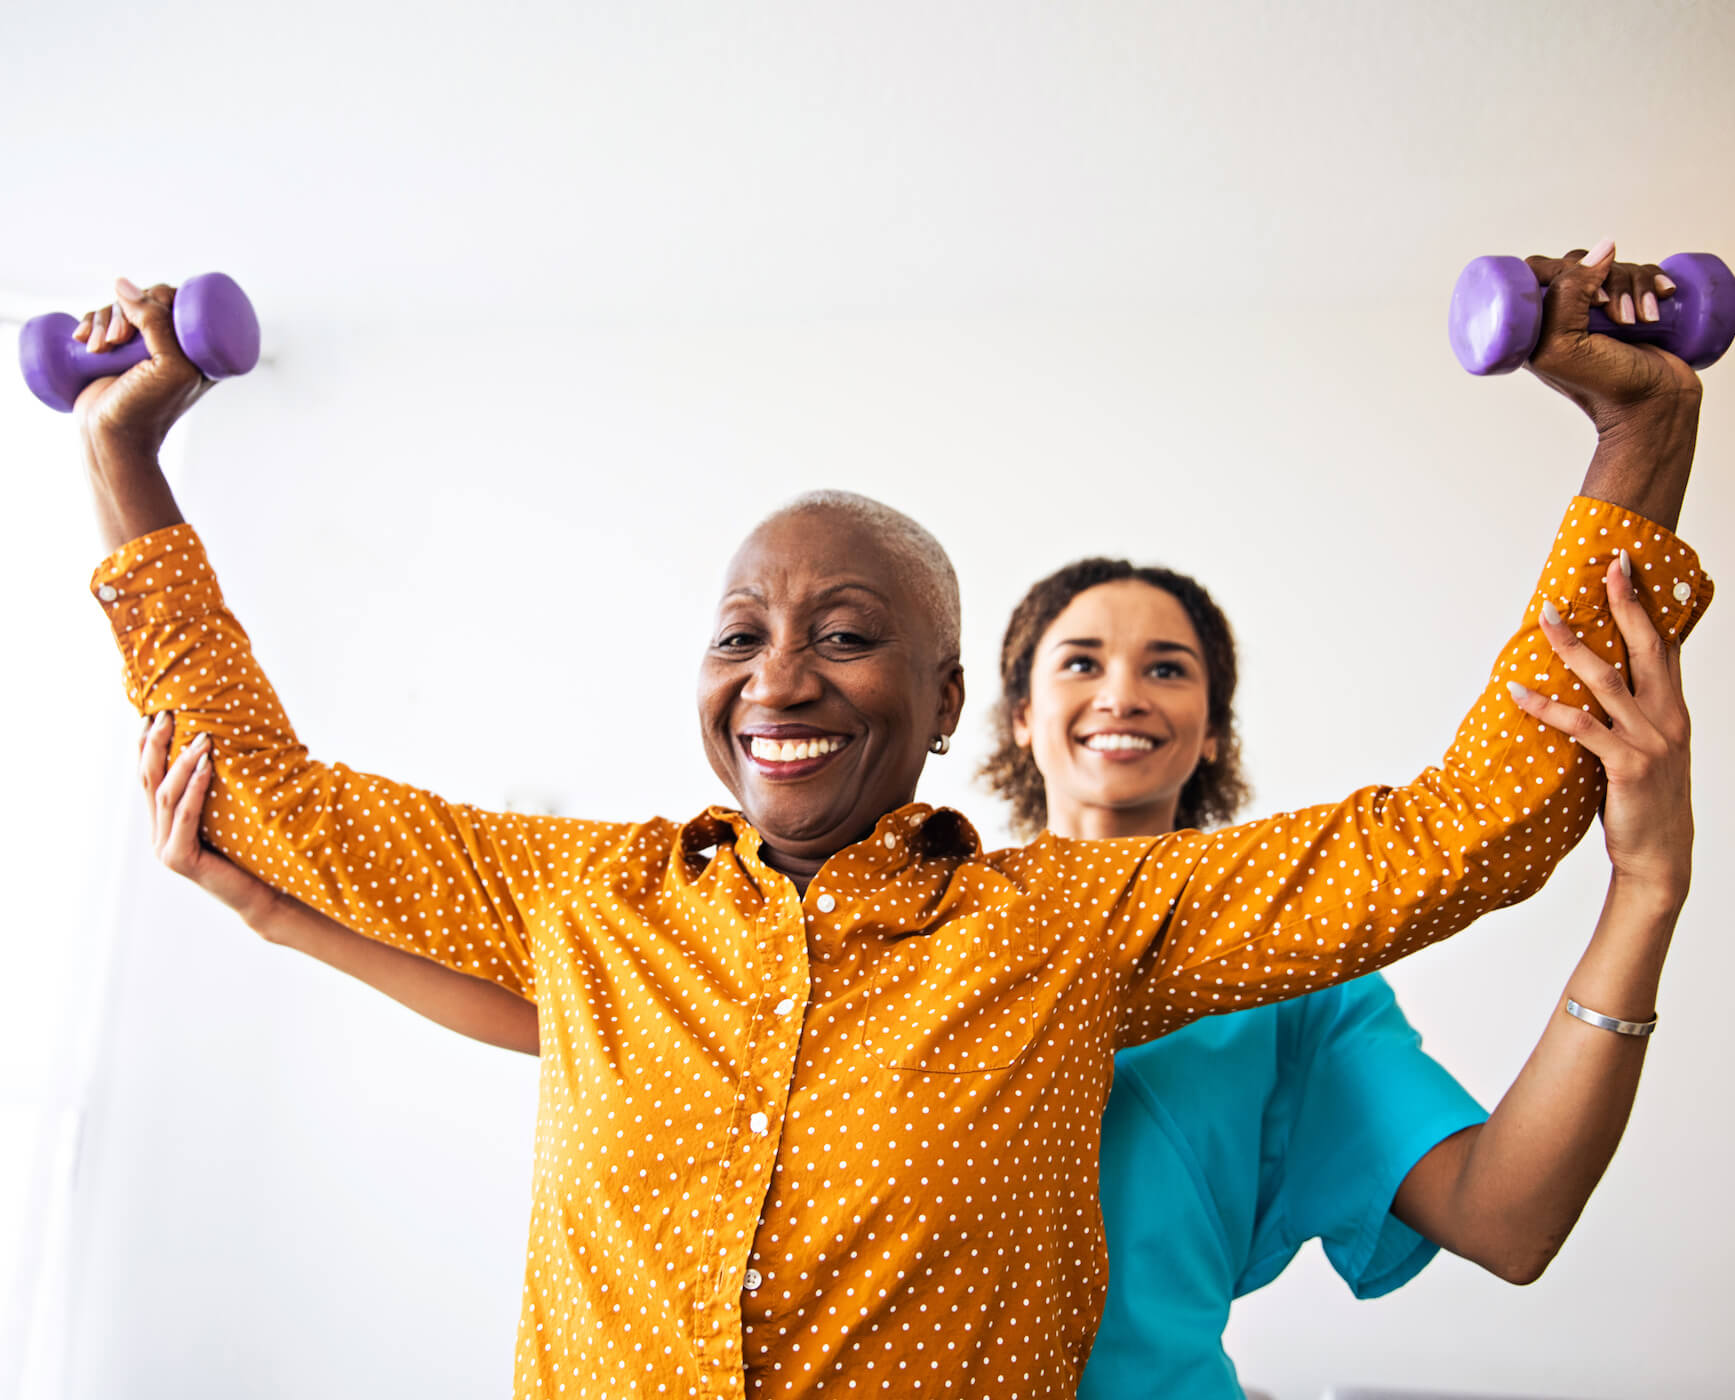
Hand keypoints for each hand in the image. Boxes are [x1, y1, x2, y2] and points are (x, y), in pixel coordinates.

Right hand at [75, 279, 210, 468]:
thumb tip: (123, 284)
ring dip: (103, 319)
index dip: (156, 298)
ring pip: (123, 308)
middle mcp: (175, 346)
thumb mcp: (169, 367)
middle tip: (115, 341)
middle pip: (148, 300)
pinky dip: (89, 323)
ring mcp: (144, 348)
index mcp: (201, 350)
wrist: (112, 440)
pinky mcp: (116, 352)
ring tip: (96, 349)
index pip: (181, 301)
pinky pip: (103, 320)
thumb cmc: (147, 410)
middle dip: (124, 311)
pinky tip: (82, 340)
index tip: (138, 321)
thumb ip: (158, 325)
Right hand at [139, 713, 283, 931]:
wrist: (264, 891)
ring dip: (183, 762)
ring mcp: (165, 848)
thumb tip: (223, 740)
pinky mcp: (179, 859)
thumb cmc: (252, 847)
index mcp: (164, 821)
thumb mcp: (228, 810)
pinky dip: (195, 789)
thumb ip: (215, 786)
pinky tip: (207, 767)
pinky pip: (185, 816)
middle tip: (167, 715)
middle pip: (148, 780)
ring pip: (165, 795)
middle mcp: (158, 834)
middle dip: (156, 745)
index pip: (147, 777)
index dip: (145, 746)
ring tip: (201, 738)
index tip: (152, 715)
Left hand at [1509, 557, 1692, 904]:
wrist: (1659, 856)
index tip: (1629, 569)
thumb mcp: (1649, 749)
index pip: (1663, 646)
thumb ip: (1633, 715)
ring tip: (1546, 617)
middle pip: (1644, 648)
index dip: (1648, 605)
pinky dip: (1546, 706)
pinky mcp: (1627, 766)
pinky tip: (1518, 691)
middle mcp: (1668, 718)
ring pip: (1606, 680)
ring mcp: (1650, 741)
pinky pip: (1580, 727)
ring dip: (1573, 646)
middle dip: (1623, 604)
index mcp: (1674, 711)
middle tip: (1606, 568)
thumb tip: (1601, 682)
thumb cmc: (1645, 801)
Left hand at [1523, 242, 1701, 435]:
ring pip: (1613, 265)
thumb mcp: (1563, 347)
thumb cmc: (1603, 386)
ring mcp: (1597, 309)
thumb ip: (1565, 296)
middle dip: (1609, 282)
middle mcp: (1562, 314)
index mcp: (1534, 325)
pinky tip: (1661, 301)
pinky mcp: (1631, 305)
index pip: (1537, 270)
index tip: (1593, 300)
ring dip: (1635, 286)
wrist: (1654, 405)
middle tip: (1618, 318)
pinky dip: (1654, 282)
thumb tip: (1600, 250)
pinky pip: (1640, 272)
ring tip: (1642, 320)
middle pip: (1579, 262)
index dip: (1564, 270)